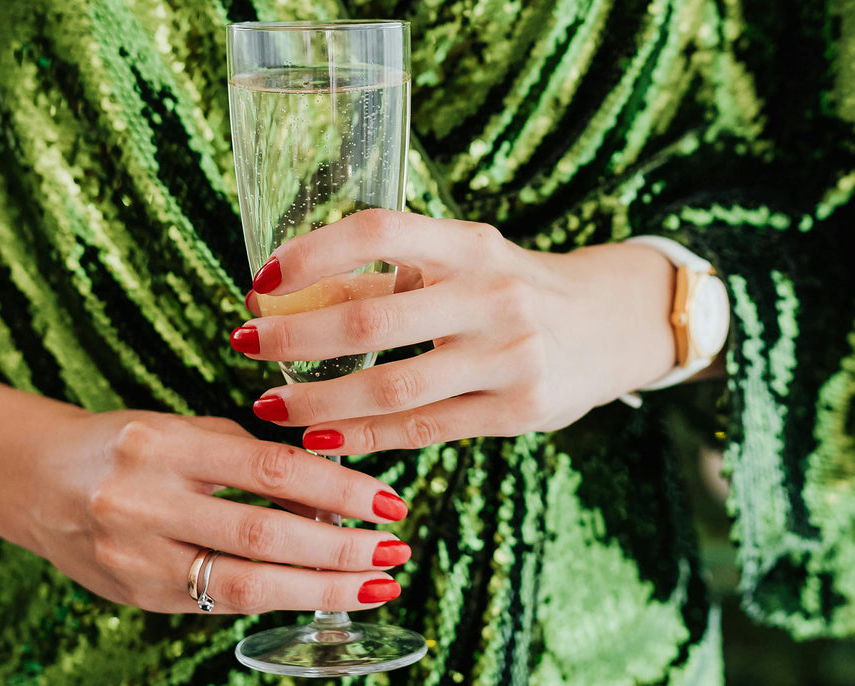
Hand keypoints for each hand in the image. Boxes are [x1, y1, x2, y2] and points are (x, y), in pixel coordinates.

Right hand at [21, 410, 411, 612]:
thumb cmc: (129, 447)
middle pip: (265, 535)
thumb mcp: (188, 430)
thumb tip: (333, 498)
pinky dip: (278, 596)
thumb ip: (253, 461)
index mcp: (165, 445)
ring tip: (373, 584)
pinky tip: (317, 590)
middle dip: (341, 550)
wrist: (38, 481)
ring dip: (321, 588)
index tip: (389, 504)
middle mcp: (145, 502)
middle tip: (394, 553)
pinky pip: (222, 601)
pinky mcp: (138, 595)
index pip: (271, 470)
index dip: (340, 490)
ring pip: (246, 584)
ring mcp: (137, 556)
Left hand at [234, 209, 676, 453]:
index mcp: (471, 244)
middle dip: (292, 337)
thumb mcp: (467, 265)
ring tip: (271, 406)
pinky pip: (424, 429)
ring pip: (391, 387)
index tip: (260, 281)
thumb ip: (391, 279)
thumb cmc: (516, 289)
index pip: (379, 230)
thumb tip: (291, 297)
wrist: (612, 325)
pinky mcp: (520, 410)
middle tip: (242, 345)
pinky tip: (323, 438)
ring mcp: (510, 356)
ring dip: (317, 400)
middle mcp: (493, 294)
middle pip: (370, 319)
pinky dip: (364, 437)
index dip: (311, 252)